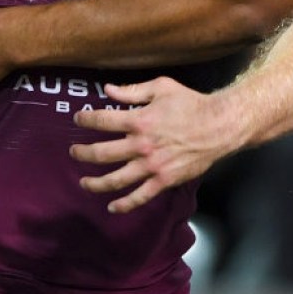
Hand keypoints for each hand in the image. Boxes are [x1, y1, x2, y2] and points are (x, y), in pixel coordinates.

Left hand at [70, 77, 231, 213]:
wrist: (218, 126)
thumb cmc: (191, 103)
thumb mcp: (161, 87)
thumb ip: (132, 91)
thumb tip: (107, 90)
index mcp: (138, 120)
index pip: (102, 121)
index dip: (85, 120)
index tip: (78, 119)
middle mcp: (141, 145)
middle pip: (101, 153)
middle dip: (82, 154)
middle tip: (74, 152)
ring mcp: (152, 166)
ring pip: (115, 179)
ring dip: (95, 183)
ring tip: (83, 182)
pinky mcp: (164, 180)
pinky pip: (140, 196)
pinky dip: (124, 204)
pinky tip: (112, 206)